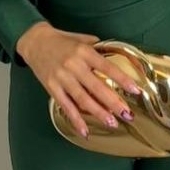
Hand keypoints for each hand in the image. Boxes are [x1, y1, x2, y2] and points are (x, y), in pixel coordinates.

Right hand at [16, 24, 141, 139]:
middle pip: (96, 87)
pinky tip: (85, 131)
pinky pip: (66, 106)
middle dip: (113, 102)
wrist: (34, 42)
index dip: (122, 79)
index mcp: (84, 52)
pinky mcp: (52, 88)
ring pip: (83, 99)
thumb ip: (98, 49)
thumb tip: (116, 59)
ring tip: (112, 123)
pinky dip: (75, 119)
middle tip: (127, 114)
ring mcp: (62, 78)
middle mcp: (73, 65)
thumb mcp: (82, 39)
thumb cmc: (62, 40)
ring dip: (98, 113)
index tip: (135, 90)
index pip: (107, 67)